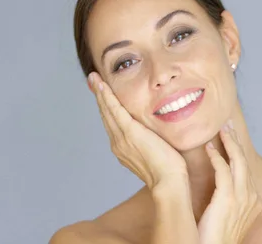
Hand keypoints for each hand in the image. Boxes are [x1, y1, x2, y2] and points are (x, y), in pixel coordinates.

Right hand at [88, 72, 187, 188]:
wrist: (167, 182)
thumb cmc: (168, 172)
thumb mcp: (156, 153)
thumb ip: (151, 142)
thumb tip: (156, 135)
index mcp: (123, 148)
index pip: (113, 123)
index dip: (107, 107)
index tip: (103, 94)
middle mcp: (118, 143)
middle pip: (106, 115)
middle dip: (99, 97)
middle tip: (93, 80)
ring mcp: (121, 138)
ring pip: (107, 110)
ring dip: (100, 92)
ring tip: (94, 78)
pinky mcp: (130, 132)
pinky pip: (115, 109)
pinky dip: (107, 96)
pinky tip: (102, 85)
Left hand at [197, 120, 261, 243]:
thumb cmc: (215, 237)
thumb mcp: (227, 215)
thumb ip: (227, 199)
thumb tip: (217, 187)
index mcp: (253, 201)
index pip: (246, 169)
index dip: (239, 151)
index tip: (231, 137)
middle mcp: (252, 197)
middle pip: (244, 161)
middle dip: (236, 141)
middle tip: (227, 125)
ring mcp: (242, 199)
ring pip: (237, 161)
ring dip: (228, 143)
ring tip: (220, 130)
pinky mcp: (228, 199)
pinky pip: (223, 170)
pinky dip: (217, 157)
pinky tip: (209, 148)